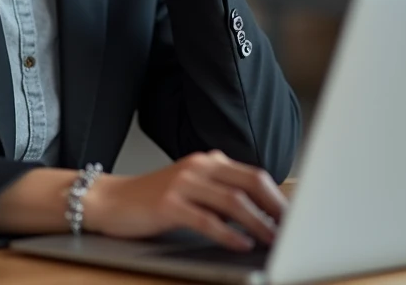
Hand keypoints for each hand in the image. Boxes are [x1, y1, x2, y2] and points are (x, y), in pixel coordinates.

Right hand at [82, 151, 286, 249]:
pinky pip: (206, 219)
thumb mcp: (192, 188)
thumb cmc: (153, 200)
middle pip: (249, 182)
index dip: (278, 197)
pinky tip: (241, 244)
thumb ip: (221, 193)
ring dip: (258, 223)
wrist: (109, 200)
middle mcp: (199, 167)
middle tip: (292, 229)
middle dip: (275, 207)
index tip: (295, 217)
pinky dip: (228, 233)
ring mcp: (183, 183)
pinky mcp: (169, 204)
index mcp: (208, 161)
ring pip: (232, 201)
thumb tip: (261, 215)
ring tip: (273, 240)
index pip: (254, 175)